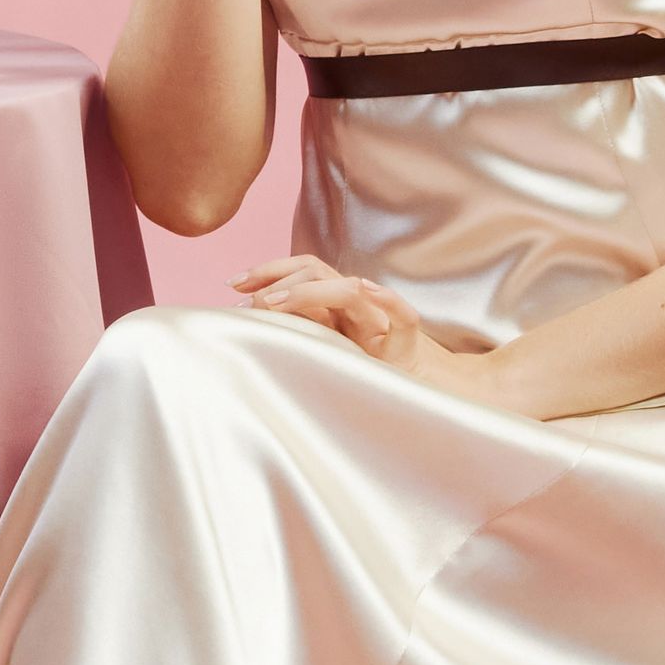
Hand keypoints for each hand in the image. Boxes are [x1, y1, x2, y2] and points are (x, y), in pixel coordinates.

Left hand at [232, 255, 500, 398]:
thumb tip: (249, 320)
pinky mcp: (410, 342)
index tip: (233, 283)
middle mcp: (359, 305)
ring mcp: (383, 321)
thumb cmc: (374, 376)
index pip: (302, 270)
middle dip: (276, 274)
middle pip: (317, 270)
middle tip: (243, 292)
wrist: (431, 394)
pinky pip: (402, 314)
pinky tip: (366, 291)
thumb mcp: (329, 353)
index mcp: (338, 305)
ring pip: (349, 288)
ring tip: (273, 303)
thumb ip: (301, 333)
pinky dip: (386, 300)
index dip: (267, 270)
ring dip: (308, 291)